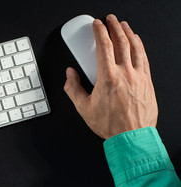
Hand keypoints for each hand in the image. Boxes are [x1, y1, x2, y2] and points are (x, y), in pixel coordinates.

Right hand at [64, 14, 157, 138]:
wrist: (131, 136)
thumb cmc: (110, 124)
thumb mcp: (83, 108)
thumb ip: (73, 89)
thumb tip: (70, 75)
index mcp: (107, 77)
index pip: (104, 46)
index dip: (99, 31)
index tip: (97, 25)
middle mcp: (124, 73)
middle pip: (121, 42)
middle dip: (114, 27)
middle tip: (110, 20)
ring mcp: (138, 76)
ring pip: (135, 47)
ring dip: (129, 33)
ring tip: (124, 26)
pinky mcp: (147, 82)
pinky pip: (144, 58)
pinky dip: (140, 46)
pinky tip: (137, 43)